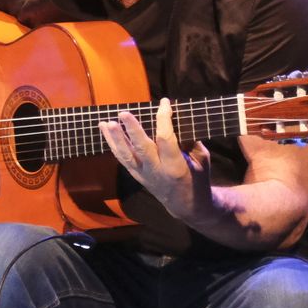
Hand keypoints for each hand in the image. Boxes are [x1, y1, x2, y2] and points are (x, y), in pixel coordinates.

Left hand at [99, 98, 211, 219]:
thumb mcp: (202, 160)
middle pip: (142, 149)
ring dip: (115, 139)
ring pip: (127, 156)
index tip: (164, 102)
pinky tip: (106, 130)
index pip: (167, 140)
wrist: (186, 205)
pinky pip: (123, 160)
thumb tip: (177, 120)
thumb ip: (190, 142)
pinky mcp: (137, 176)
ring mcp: (144, 175)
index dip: (164, 119)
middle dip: (132, 130)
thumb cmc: (197, 179)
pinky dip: (113, 144)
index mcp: (176, 167)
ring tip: (106, 122)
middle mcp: (157, 171)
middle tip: (123, 113)